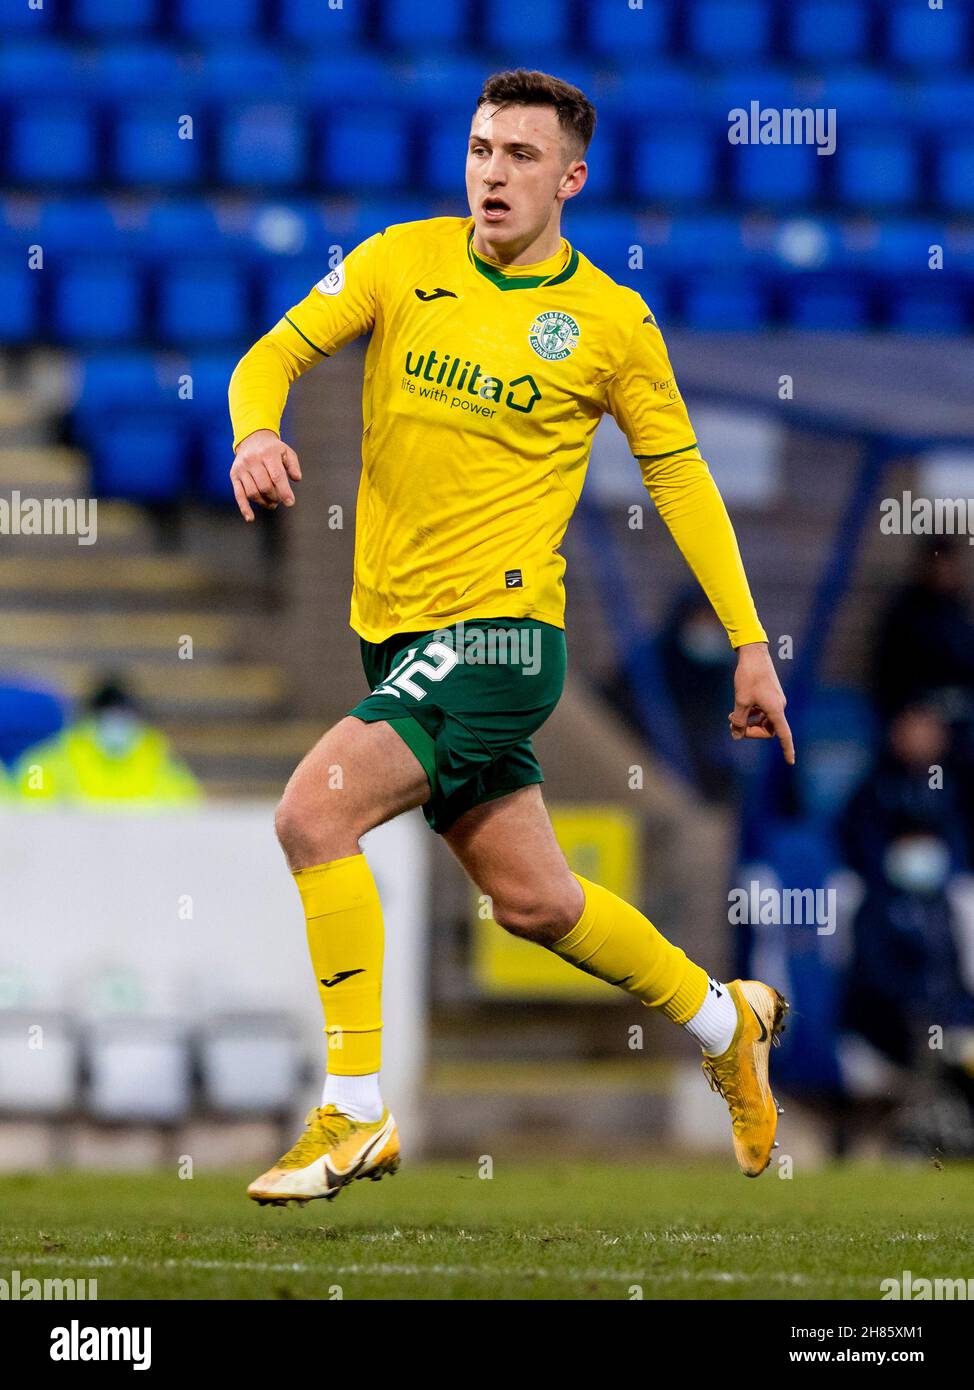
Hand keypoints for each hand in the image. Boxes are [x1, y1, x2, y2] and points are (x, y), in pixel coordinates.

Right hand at [230, 429, 301, 521]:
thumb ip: (293, 465)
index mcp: (267, 453)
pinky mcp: (234, 475)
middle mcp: (252, 460)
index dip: (284, 491)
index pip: (276, 476)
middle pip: (264, 486)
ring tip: (272, 503)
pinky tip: (250, 518)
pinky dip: (244, 508)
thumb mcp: (286, 452)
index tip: (290, 503)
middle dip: (275, 497)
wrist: (252, 439)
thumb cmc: (273, 450)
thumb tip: (297, 479)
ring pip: (252, 493)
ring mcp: (241, 468)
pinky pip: (238, 494)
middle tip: (279, 499)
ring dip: (264, 502)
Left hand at [729, 642, 794, 763]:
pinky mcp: (770, 695)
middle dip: (751, 731)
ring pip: (764, 720)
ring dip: (749, 721)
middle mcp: (779, 706)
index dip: (787, 749)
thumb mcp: (740, 700)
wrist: (753, 654)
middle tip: (732, 725)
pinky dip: (751, 713)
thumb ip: (738, 720)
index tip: (790, 762)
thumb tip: (736, 735)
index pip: (783, 735)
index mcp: (775, 709)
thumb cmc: (748, 676)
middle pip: (768, 729)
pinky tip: (738, 708)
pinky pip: (762, 711)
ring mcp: (775, 700)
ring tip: (731, 716)